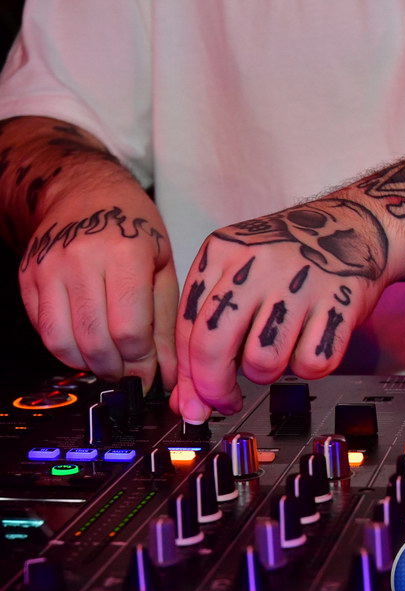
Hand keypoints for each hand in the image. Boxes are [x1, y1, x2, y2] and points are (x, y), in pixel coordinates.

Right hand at [19, 184, 178, 390]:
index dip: (142, 363)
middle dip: (117, 371)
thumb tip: (167, 372)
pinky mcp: (28, 277)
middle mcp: (81, 261)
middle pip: (95, 340)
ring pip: (62, 342)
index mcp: (124, 255)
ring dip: (90, 366)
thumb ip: (165, 322)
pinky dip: (66, 350)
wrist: (85, 191)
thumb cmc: (134, 228)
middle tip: (131, 376)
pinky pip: (43, 330)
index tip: (151, 375)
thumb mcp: (163, 267)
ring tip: (111, 364)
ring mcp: (48, 268)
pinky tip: (87, 347)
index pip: (129, 329)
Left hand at [171, 196, 391, 418]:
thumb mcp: (239, 270)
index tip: (195, 401)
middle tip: (226, 402)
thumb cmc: (290, 257)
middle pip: (214, 347)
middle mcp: (257, 264)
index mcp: (223, 251)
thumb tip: (189, 395)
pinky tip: (309, 343)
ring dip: (268, 373)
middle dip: (215, 388)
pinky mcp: (339, 300)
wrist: (352, 225)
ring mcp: (300, 281)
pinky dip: (309, 366)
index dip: (188, 376)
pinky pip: (311, 363)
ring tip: (279, 351)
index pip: (187, 326)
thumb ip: (208, 325)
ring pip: (262, 362)